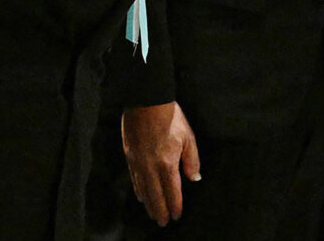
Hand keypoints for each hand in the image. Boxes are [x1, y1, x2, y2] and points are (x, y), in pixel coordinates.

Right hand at [121, 101, 199, 226]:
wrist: (146, 100)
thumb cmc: (170, 117)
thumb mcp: (188, 137)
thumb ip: (191, 160)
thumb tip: (194, 178)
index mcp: (167, 163)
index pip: (172, 191)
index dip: (175, 206)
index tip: (177, 216)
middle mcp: (151, 167)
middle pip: (156, 195)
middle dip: (160, 210)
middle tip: (163, 222)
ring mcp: (138, 161)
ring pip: (143, 189)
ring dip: (149, 203)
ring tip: (152, 213)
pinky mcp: (129, 154)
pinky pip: (134, 177)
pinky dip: (138, 189)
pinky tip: (140, 194)